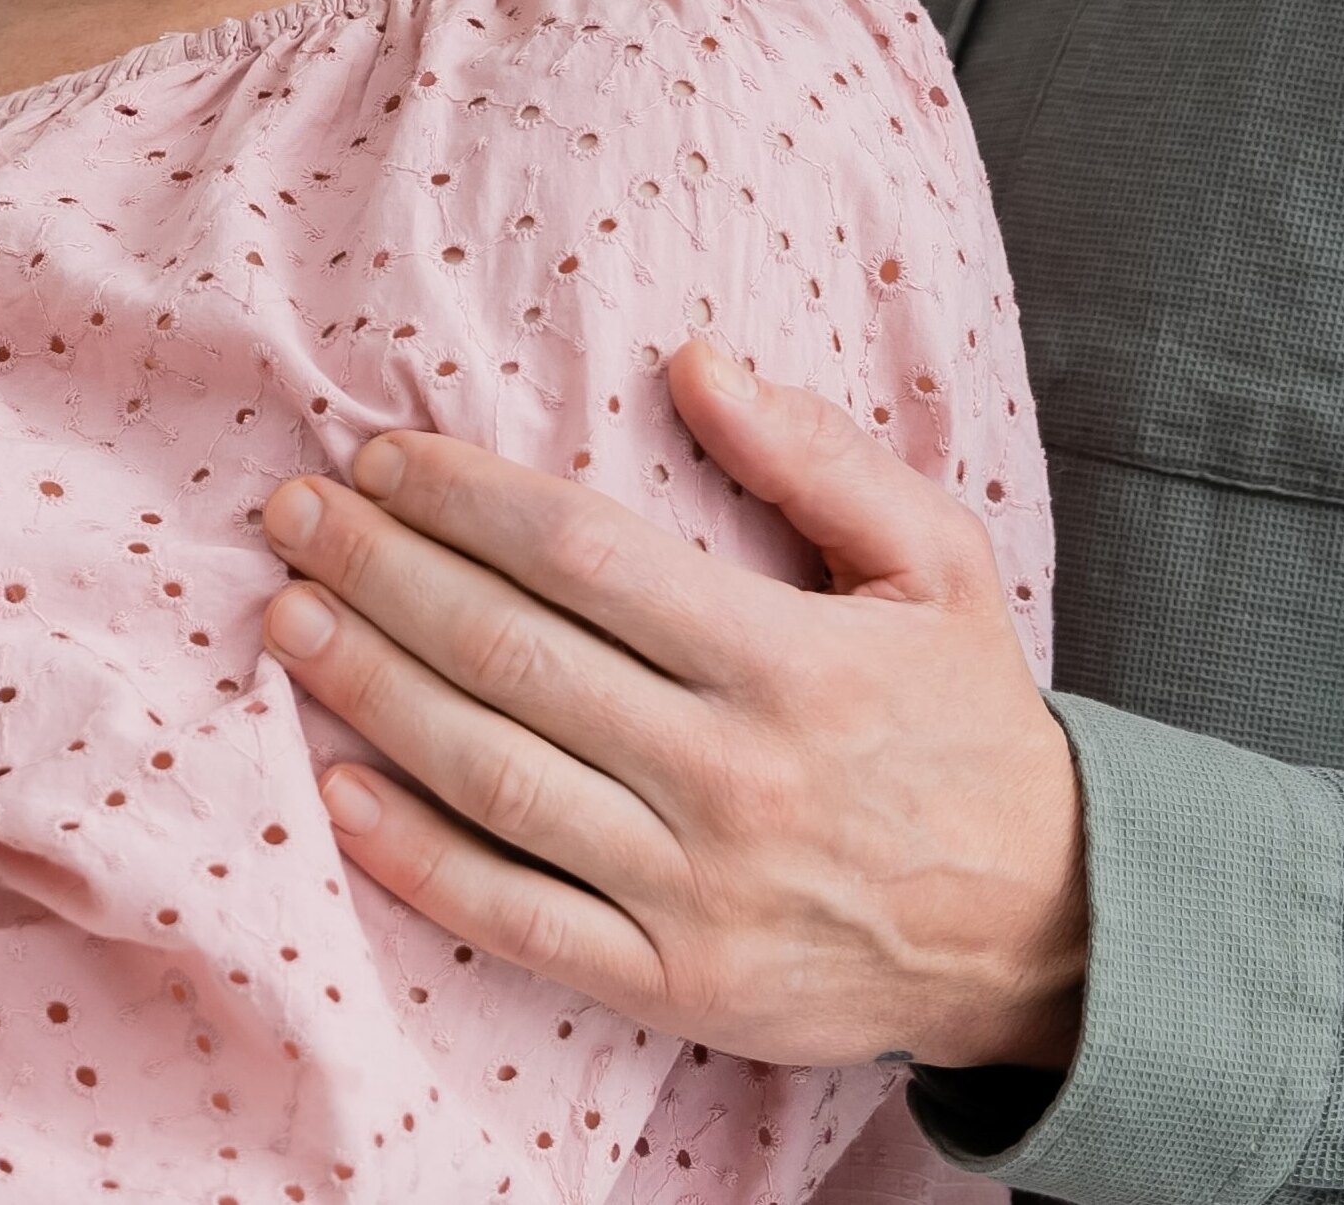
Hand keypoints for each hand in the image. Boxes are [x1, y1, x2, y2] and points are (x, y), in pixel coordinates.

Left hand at [255, 338, 1084, 1070]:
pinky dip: (411, 855)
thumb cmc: (971, 728)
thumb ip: (818, 456)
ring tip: (290, 617)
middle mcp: (734, 774)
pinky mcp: (672, 985)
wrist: (1054, 929)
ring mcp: (696, 890)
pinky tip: (334, 787)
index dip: (465, 498)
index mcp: (793, 660)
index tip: (382, 457)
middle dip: (381, 570)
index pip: (584, 555)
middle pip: (511, 654)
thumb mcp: (937, 564)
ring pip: (491, 777)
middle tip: (293, 513)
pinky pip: (511, 917)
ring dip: (370, 689)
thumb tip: (692, 358)